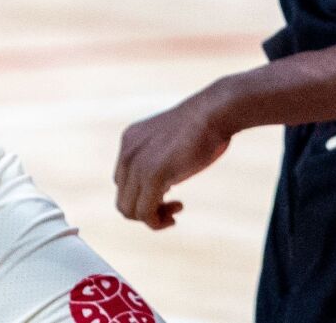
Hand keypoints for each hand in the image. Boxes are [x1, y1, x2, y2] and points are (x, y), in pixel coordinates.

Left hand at [114, 89, 232, 229]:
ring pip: (128, 210)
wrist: (212, 112)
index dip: (143, 195)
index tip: (169, 195)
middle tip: (172, 208)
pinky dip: (157, 222)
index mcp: (129, 141)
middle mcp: (127, 152)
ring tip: (174, 211)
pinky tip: (176, 211)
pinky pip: (144, 212)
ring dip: (151, 219)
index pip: (123, 182)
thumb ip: (159, 157)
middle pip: (123, 198)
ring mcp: (137, 163)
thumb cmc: (202, 127)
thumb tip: (162, 184)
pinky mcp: (152, 174)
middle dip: (145, 211)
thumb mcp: (171, 142)